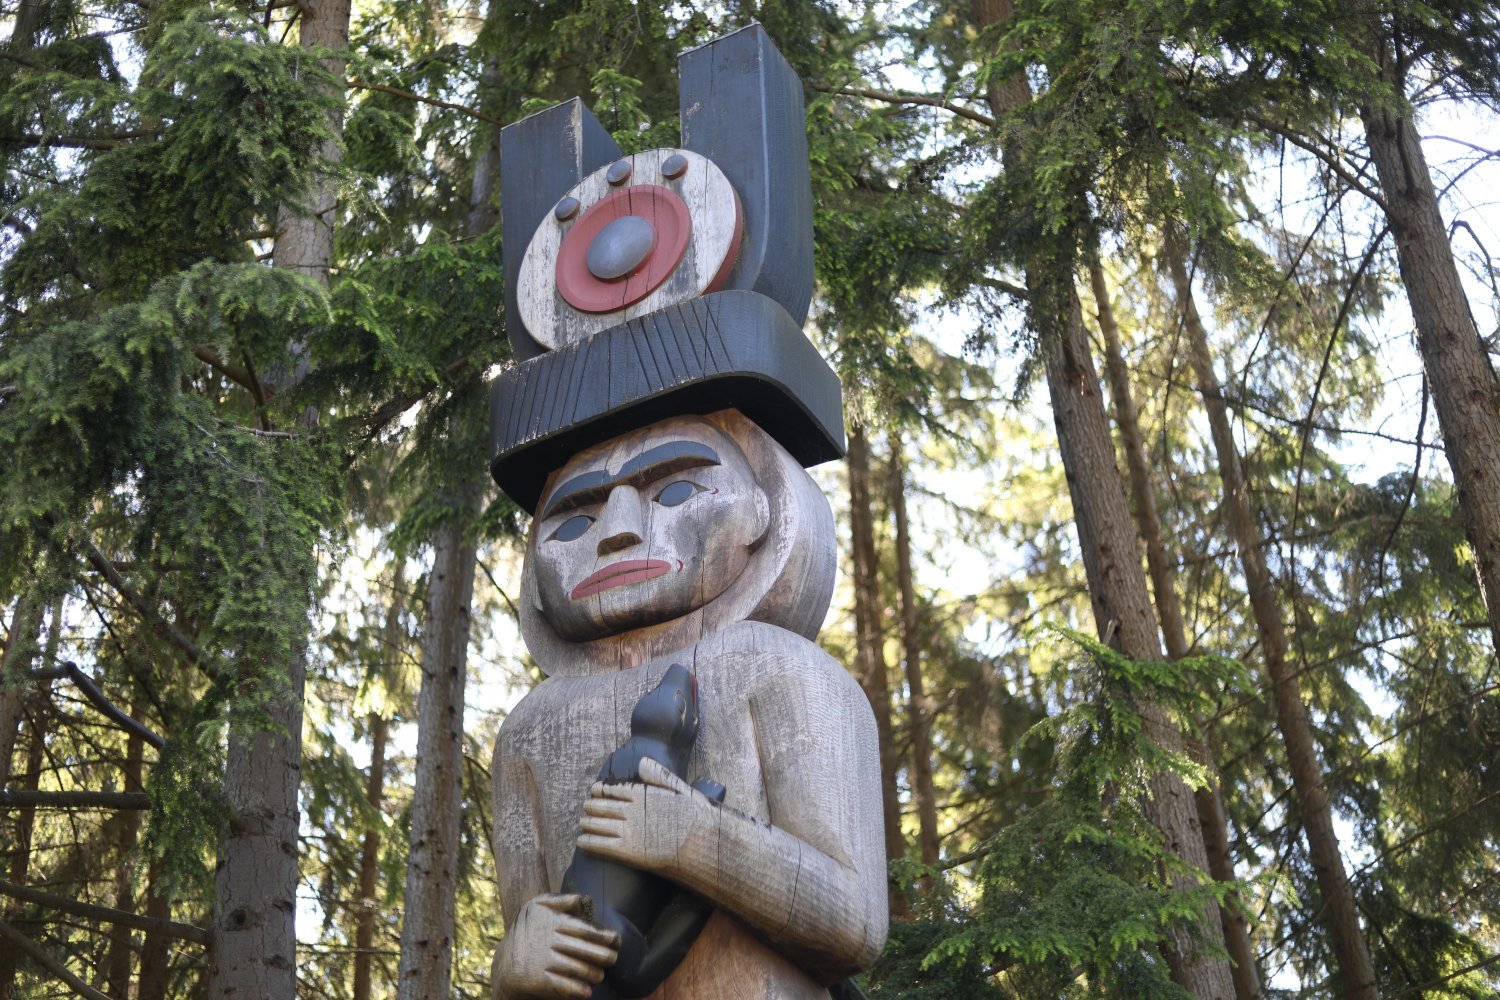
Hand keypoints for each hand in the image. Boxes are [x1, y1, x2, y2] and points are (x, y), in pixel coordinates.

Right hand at [491, 893, 618, 998]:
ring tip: (600, 975)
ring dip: (594, 974)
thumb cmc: (528, 930)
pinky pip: (562, 986)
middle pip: (585, 950)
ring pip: (578, 968)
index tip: (616, 940)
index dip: (604, 936)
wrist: (505, 961)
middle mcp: (550, 941)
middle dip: (604, 956)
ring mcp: (544, 961)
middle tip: (613, 959)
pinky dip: (577, 990)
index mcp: (553, 922)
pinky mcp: (538, 979)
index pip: (585, 929)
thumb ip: (561, 901)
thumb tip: (584, 900)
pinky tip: (587, 992)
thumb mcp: (537, 906)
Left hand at [576, 758, 714, 874]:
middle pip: (603, 806)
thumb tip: (642, 761)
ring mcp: (628, 831)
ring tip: (582, 822)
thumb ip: (658, 776)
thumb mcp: (680, 789)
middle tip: (585, 806)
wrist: (700, 843)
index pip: (613, 789)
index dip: (601, 790)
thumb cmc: (694, 816)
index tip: (594, 790)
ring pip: (598, 825)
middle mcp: (631, 810)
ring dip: (587, 823)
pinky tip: (581, 842)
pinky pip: (601, 845)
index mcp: (642, 794)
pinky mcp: (627, 852)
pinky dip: (588, 842)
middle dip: (591, 806)